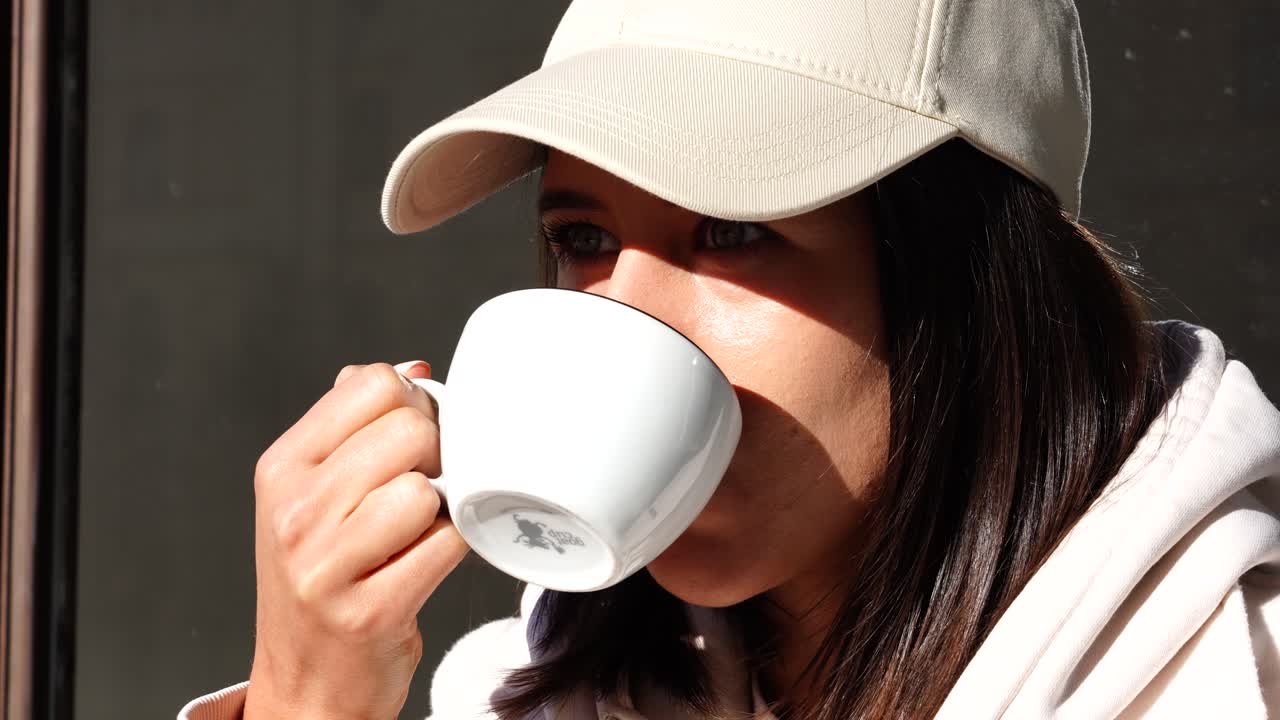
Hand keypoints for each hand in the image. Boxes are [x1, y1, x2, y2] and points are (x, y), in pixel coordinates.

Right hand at [243, 361, 467, 719]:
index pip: (371, 383)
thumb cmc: (323, 578)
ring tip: (417, 534)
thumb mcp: (315, 492)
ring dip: (441, 509)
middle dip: (436, 454)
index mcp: (283, 466)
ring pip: (428, 490)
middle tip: (423, 489)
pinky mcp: (369, 611)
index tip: (413, 438)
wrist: (308, 682)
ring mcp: (326, 564)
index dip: (412, 404)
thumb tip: (413, 370)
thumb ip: (356, 425)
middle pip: (411, 430)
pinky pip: (447, 545)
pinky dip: (452, 550)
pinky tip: (425, 563)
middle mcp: (295, 510)